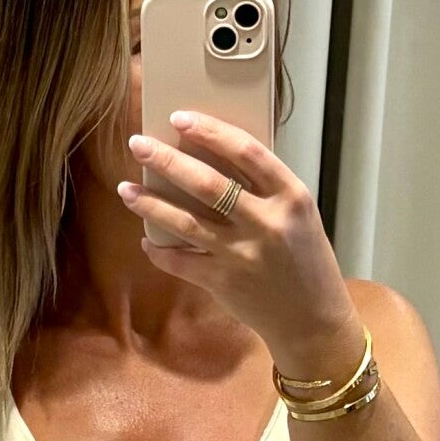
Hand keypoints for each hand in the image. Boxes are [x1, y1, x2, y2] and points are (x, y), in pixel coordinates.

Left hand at [121, 113, 365, 384]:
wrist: (314, 322)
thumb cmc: (307, 262)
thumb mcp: (298, 217)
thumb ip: (266, 190)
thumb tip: (214, 159)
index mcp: (291, 197)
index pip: (247, 152)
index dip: (210, 131)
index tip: (180, 118)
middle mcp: (267, 223)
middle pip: (208, 183)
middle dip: (167, 160)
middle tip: (138, 144)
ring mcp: (243, 254)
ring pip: (185, 222)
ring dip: (151, 204)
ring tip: (126, 189)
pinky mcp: (224, 282)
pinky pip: (180, 262)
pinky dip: (159, 251)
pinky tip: (146, 240)